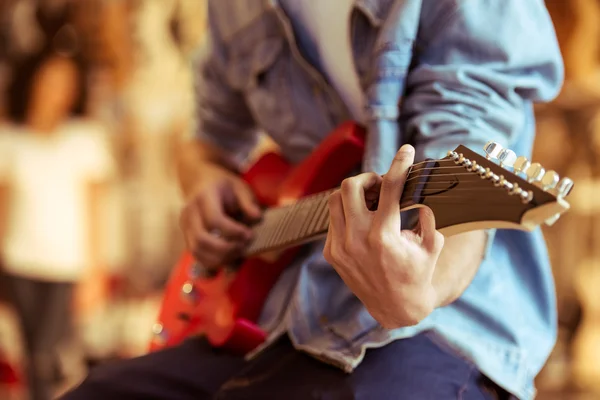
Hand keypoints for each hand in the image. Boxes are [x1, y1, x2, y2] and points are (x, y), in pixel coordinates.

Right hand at [180, 162, 261, 269]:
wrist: (200, 181)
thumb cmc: (223, 185)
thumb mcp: (239, 186)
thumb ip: (248, 201)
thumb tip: (256, 217)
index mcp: (204, 197)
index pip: (214, 220)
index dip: (233, 232)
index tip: (249, 235)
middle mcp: (190, 213)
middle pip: (202, 240)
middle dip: (226, 250)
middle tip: (244, 247)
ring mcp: (185, 226)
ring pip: (196, 251)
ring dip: (219, 259)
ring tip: (238, 255)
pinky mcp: (187, 237)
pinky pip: (196, 256)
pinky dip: (212, 263)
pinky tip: (228, 260)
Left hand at [324, 145, 444, 328]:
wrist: (395, 308)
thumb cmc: (418, 274)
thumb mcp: (433, 244)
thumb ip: (429, 213)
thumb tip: (424, 186)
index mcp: (384, 236)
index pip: (390, 188)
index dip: (399, 164)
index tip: (406, 150)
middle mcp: (357, 240)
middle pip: (350, 186)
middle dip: (367, 178)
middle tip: (380, 183)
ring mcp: (340, 247)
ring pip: (335, 200)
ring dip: (353, 193)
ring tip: (370, 199)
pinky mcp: (331, 253)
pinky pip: (333, 220)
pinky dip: (347, 213)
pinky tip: (362, 219)